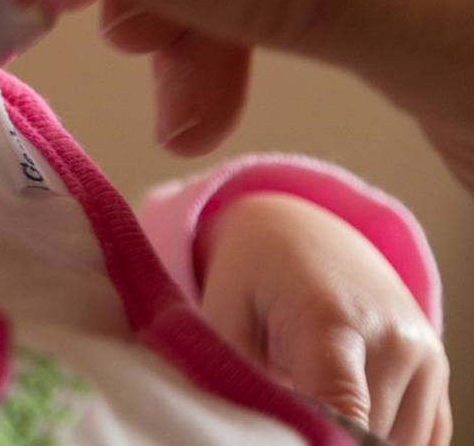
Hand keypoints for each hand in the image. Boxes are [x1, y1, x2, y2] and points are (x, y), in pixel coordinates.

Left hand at [197, 193, 448, 445]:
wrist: (307, 233)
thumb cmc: (255, 275)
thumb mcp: (222, 312)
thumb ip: (237, 374)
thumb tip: (258, 426)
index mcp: (332, 323)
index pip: (347, 408)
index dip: (328, 438)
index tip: (307, 439)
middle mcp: (392, 339)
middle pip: (367, 432)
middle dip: (328, 435)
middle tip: (291, 402)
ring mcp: (423, 355)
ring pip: (398, 441)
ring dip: (357, 435)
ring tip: (315, 397)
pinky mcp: (436, 369)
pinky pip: (424, 436)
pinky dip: (387, 435)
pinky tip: (350, 411)